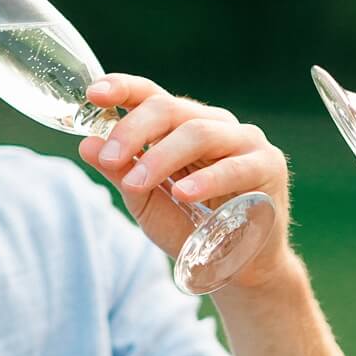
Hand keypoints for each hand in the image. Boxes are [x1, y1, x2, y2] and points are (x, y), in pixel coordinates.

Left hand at [76, 74, 291, 287]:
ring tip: (137, 183)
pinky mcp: (268, 167)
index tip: (93, 94)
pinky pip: (234, 168)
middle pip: (170, 109)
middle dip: (133, 131)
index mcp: (182, 126)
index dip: (123, 88)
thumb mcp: (146, 200)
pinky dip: (205, 180)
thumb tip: (87, 144)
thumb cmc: (192, 227)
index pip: (152, 96)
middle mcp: (213, 124)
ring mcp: (244, 142)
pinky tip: (183, 193)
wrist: (235, 267)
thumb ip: (121, 172)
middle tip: (108, 158)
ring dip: (161, 157)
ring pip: (199, 133)